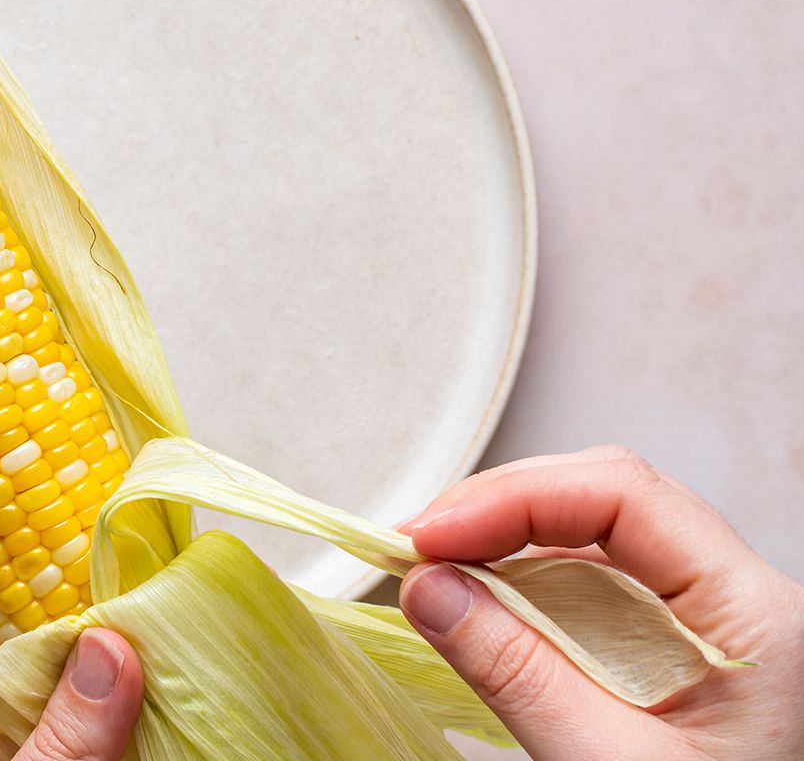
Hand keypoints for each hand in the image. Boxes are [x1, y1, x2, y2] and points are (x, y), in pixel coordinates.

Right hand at [398, 445, 803, 759]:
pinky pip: (591, 591)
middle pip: (606, 500)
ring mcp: (704, 624)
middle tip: (415, 547)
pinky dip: (522, 589)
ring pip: (594, 540)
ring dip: (504, 546)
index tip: (430, 535)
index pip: (625, 495)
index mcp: (754, 614)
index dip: (515, 497)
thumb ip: (519, 674)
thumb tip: (428, 588)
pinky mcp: (669, 654)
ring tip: (433, 574)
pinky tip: (479, 607)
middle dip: (501, 511)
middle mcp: (736, 601)